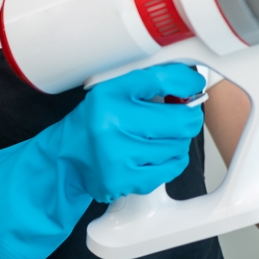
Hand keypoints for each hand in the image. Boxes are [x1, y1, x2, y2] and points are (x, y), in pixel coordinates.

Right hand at [0, 63, 204, 258]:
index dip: (187, 81)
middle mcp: (112, 123)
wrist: (63, 159)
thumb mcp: (112, 92)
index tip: (194, 84)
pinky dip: (169, 163)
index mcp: (110, 94)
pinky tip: (151, 156)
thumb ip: (148, 87)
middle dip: (188, 118)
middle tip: (181, 118)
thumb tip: (191, 86)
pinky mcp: (123, 179)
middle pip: (181, 120)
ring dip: (176, 143)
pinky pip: (169, 169)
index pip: (162, 79)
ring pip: (178, 147)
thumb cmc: (94, 123)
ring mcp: (117, 154)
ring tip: (157, 139)